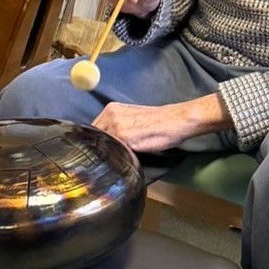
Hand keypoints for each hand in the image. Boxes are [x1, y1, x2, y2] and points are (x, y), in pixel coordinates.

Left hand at [92, 93, 230, 152]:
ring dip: (107, 155)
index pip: (92, 130)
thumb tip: (103, 143)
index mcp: (111, 109)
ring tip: (116, 160)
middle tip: (105, 158)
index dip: (95, 142)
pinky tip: (124, 160)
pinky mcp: (125, 137)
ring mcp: (116, 126)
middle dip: (98, 149)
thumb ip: (115, 127)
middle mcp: (110, 115)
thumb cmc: (158, 123)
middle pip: (94, 138)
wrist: (176, 121)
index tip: (99, 151)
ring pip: (102, 146)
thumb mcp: (131, 119)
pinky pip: (113, 152)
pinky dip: (116, 158)